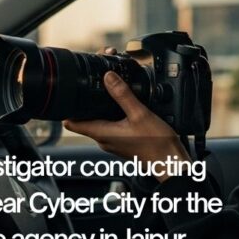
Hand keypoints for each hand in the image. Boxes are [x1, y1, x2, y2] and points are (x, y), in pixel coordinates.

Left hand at [64, 70, 189, 182]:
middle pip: (85, 120)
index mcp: (102, 133)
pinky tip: (123, 107)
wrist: (171, 161)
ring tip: (108, 92)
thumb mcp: (139, 114)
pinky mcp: (122, 142)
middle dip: (86, 103)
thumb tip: (108, 77)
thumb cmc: (157, 144)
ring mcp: (113, 142)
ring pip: (99, 122)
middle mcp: (104, 140)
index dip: (67, 108)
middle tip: (92, 86)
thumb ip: (123, 95)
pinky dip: (113, 115)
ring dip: (101, 108)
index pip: (71, 123)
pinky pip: (111, 126)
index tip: (69, 95)